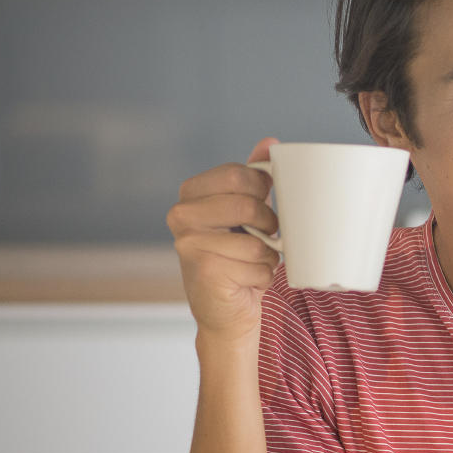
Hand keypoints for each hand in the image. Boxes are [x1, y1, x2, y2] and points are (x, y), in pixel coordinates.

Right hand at [165, 138, 282, 342]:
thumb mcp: (245, 211)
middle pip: (248, 205)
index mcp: (191, 194)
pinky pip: (259, 267)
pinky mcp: (205, 272)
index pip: (239, 174)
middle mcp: (181, 216)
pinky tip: (246, 281)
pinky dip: (264, 277)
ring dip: (268, 256)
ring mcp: (189, 245)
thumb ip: (254, 177)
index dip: (263, 190)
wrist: (224, 310)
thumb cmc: (236, 256)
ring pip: (257, 241)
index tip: (264, 202)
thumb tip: (271, 142)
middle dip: (269, 224)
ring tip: (252, 262)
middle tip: (265, 235)